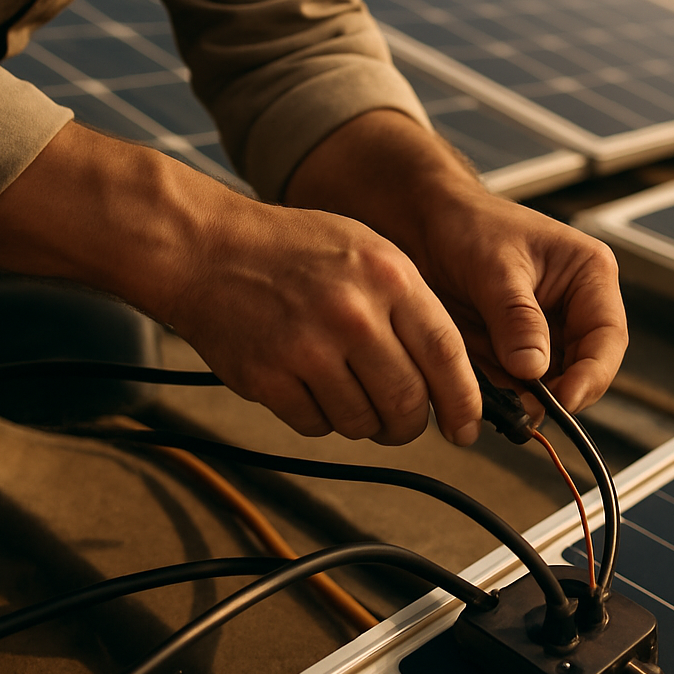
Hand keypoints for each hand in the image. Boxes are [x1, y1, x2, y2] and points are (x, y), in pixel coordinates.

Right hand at [165, 202, 481, 445]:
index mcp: (389, 277)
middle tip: (404, 421)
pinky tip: (310, 385)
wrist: (208, 248)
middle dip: (411, 423)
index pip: (446, 355)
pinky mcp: (268, 378)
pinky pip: (316, 426)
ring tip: (349, 391)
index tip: (465, 425)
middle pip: (408, 401)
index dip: (463, 401)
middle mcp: (354, 313)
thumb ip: (410, 305)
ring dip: (364, 421)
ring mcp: (309, 348)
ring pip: (363, 423)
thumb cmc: (291, 248)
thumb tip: (449, 371)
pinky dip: (320, 417)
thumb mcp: (368, 250)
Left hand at [416, 193, 627, 413]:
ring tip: (497, 400)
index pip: (607, 335)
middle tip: (526, 410)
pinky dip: (500, 393)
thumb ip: (516, 318)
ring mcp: (544, 330)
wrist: (425, 222)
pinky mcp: (514, 347)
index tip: (564, 400)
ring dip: (525, 397)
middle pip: (584, 367)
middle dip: (556, 392)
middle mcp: (573, 305)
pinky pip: (515, 383)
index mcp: (588, 274)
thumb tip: (533, 367)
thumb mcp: (494, 267)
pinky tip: (479, 388)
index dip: (592, 374)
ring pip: (549, 382)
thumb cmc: (467, 223)